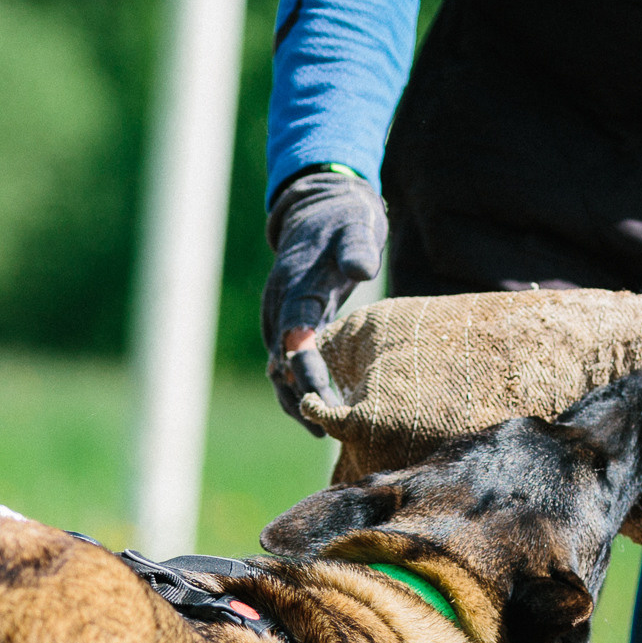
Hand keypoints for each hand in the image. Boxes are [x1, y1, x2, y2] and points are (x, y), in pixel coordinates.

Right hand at [261, 167, 387, 431]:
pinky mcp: (291, 327)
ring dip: (299, 401)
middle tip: (332, 427)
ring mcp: (281, 319)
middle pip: (282, 362)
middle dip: (303, 396)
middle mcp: (280, 307)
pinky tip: (323, 414)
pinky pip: (288, 366)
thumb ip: (358, 247)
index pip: (295, 334)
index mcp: (295, 286)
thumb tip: (361, 268)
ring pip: (280, 371)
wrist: (321, 209)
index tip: (322, 398)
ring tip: (325, 433)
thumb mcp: (356, 227)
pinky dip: (302, 390)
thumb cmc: (345, 220)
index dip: (306, 368)